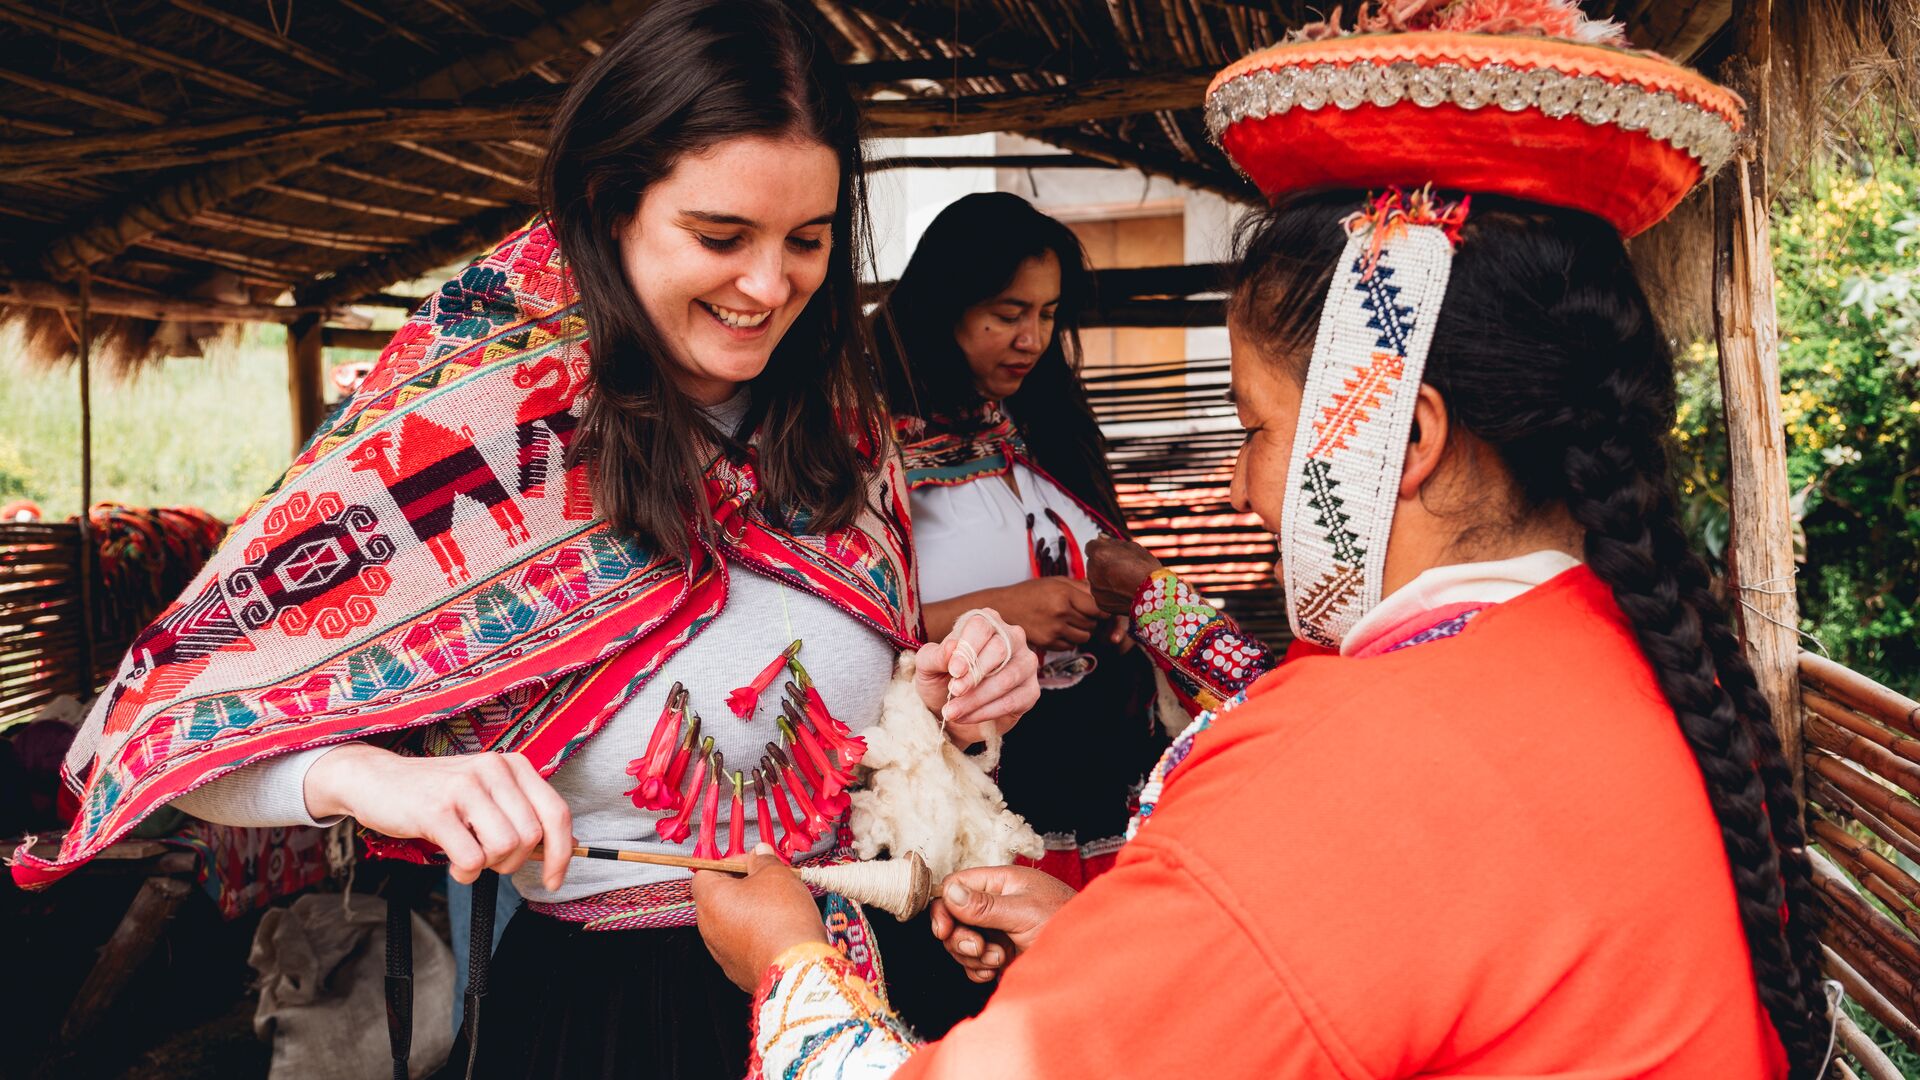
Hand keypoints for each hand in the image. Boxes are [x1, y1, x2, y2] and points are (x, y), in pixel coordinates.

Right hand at [303, 743, 574, 891]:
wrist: (377, 780)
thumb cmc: (437, 794)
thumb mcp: (485, 794)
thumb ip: (519, 815)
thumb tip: (554, 853)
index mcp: (513, 765)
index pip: (556, 813)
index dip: (562, 853)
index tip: (553, 880)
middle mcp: (494, 769)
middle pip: (531, 836)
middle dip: (513, 862)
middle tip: (488, 859)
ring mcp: (465, 787)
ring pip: (505, 847)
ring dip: (488, 866)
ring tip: (468, 857)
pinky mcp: (437, 810)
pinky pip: (471, 858)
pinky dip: (466, 872)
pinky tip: (453, 862)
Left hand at [692, 845, 826, 991]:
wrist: (794, 967)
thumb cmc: (782, 921)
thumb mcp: (776, 874)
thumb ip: (763, 859)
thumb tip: (759, 854)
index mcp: (710, 898)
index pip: (706, 871)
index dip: (730, 862)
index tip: (752, 861)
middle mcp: (708, 927)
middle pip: (718, 897)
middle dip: (742, 886)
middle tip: (768, 881)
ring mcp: (720, 951)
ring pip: (729, 922)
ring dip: (748, 911)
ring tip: (777, 907)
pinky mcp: (735, 969)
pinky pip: (740, 943)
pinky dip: (754, 934)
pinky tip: (776, 930)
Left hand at [914, 610, 1039, 745]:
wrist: (953, 711)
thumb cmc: (941, 680)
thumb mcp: (927, 667)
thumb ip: (935, 655)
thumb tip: (952, 647)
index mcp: (986, 623)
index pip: (982, 626)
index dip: (967, 648)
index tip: (954, 670)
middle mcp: (1011, 638)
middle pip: (999, 649)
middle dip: (974, 675)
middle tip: (953, 691)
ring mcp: (1025, 663)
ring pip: (1007, 678)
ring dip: (977, 698)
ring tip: (953, 711)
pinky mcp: (1031, 691)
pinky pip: (1013, 701)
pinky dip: (987, 712)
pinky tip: (967, 717)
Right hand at [927, 864, 1076, 982]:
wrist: (1091, 958)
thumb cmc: (1067, 924)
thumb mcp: (1024, 912)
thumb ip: (984, 905)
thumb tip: (950, 892)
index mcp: (1002, 882)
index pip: (956, 886)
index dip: (945, 907)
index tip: (945, 930)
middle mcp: (997, 904)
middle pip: (954, 917)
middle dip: (960, 937)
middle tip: (979, 948)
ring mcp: (999, 930)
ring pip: (962, 942)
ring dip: (972, 956)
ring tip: (997, 959)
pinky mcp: (1002, 954)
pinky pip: (974, 962)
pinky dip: (978, 969)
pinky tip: (994, 971)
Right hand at [989, 577, 1102, 650]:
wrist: (1003, 608)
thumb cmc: (1029, 592)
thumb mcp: (1054, 581)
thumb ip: (1079, 586)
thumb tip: (1101, 592)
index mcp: (1064, 594)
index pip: (1098, 608)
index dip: (1103, 610)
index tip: (1100, 609)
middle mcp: (1060, 613)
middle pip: (1093, 623)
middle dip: (1092, 620)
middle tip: (1081, 614)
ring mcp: (1054, 630)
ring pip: (1085, 637)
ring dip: (1083, 631)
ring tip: (1071, 622)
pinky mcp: (1048, 643)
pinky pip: (1071, 646)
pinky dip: (1070, 640)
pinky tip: (1060, 630)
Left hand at [1087, 537, 1161, 617]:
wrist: (1155, 594)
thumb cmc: (1146, 569)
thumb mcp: (1132, 547)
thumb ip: (1112, 542)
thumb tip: (1100, 537)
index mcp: (1099, 554)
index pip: (1091, 546)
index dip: (1102, 548)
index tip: (1111, 553)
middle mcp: (1093, 571)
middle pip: (1092, 563)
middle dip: (1102, 564)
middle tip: (1121, 567)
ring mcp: (1095, 589)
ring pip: (1096, 579)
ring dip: (1104, 578)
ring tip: (1123, 581)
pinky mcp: (1100, 602)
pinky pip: (1101, 593)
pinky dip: (1108, 592)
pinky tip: (1122, 591)